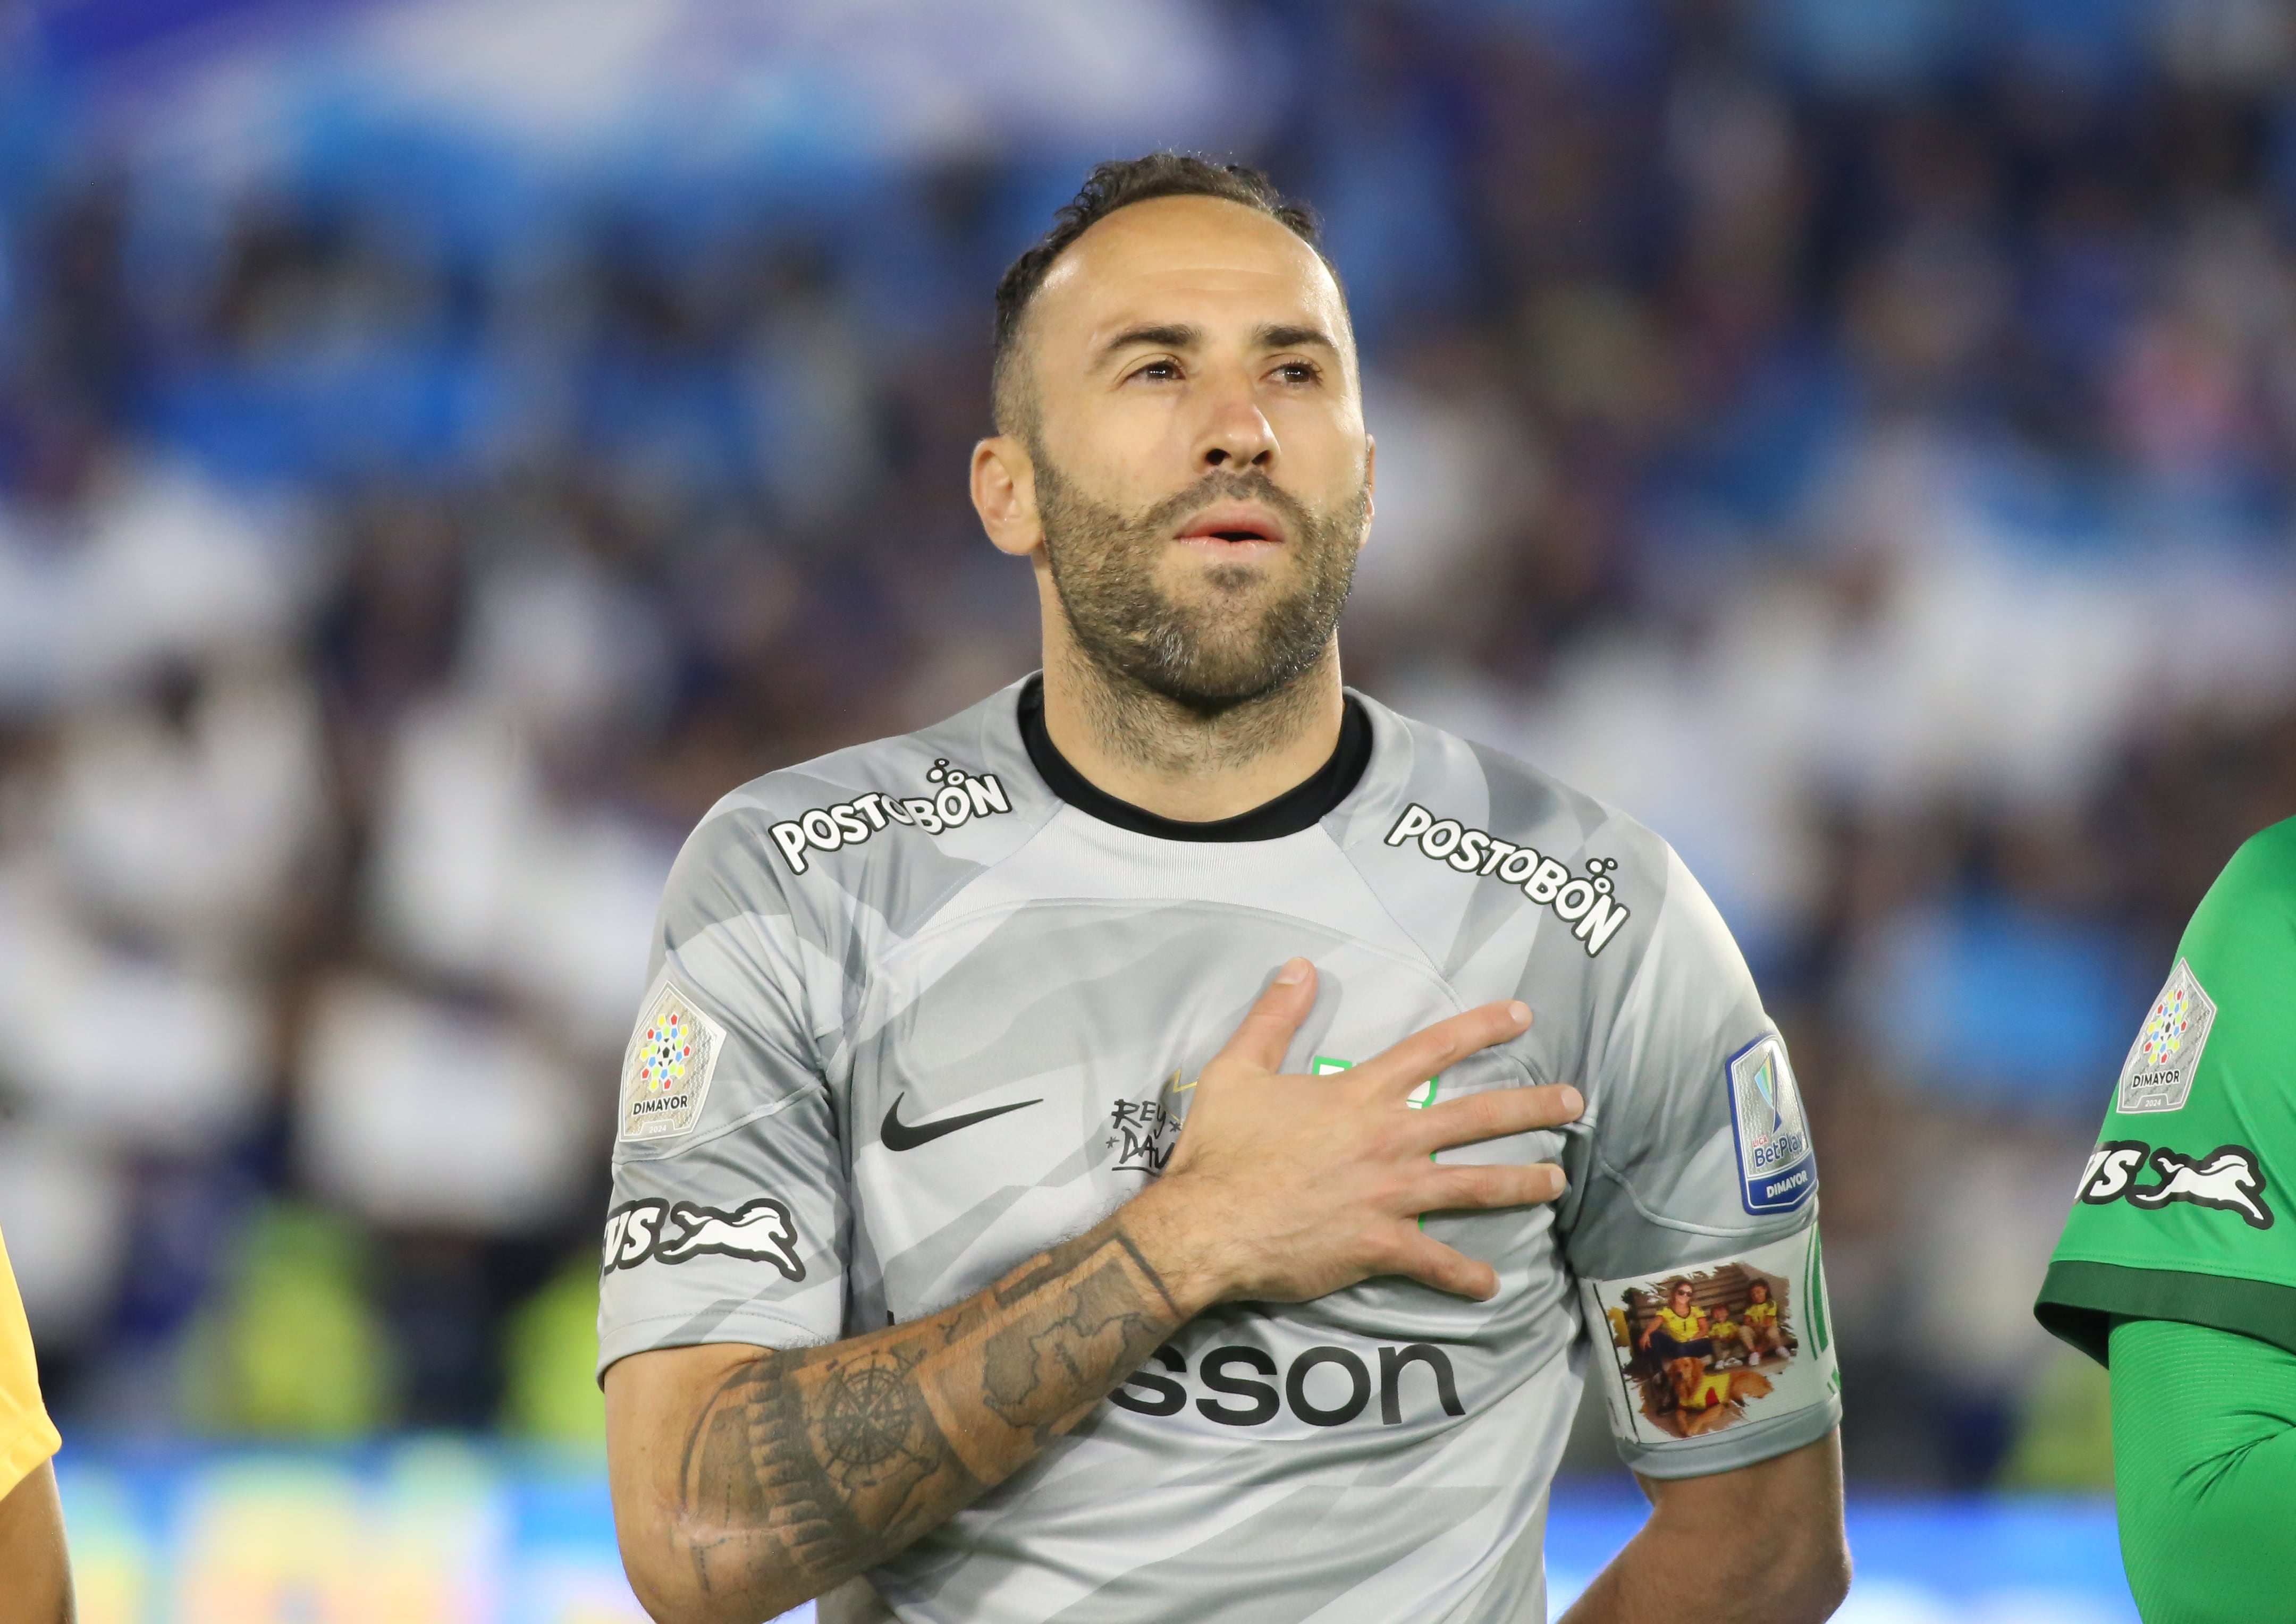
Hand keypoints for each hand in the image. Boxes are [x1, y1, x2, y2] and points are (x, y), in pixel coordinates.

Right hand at [1126, 958, 1580, 1308]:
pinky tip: (1491, 1285)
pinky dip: (1466, 1276)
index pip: (1433, 1049)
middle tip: (1575, 1102)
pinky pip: (1435, 1261)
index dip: (1482, 1028)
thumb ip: (1273, 1016)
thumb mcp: (1237, 1069)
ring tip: (1556, 1180)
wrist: (1207, 1224)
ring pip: (1474, 1185)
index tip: (1523, 1016)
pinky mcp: (1380, 1244)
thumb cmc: (1219, 1148)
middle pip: (1476, 1116)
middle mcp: (1387, 1139)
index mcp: (1358, 1095)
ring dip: (1522, 1182)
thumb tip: (1299, 966)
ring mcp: (1390, 1194)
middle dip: (1532, 1106)